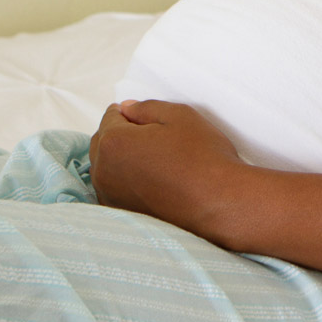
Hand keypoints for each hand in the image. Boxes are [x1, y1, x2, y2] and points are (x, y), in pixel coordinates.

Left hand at [89, 99, 243, 241]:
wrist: (218, 201)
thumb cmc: (201, 157)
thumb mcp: (179, 115)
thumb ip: (146, 107)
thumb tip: (127, 108)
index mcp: (113, 142)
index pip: (111, 116)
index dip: (132, 112)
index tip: (150, 118)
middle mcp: (103, 171)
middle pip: (103, 142)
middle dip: (122, 133)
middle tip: (154, 135)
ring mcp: (111, 196)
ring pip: (107, 166)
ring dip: (122, 158)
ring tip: (156, 158)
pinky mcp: (122, 214)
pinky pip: (115, 188)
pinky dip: (127, 180)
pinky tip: (153, 178)